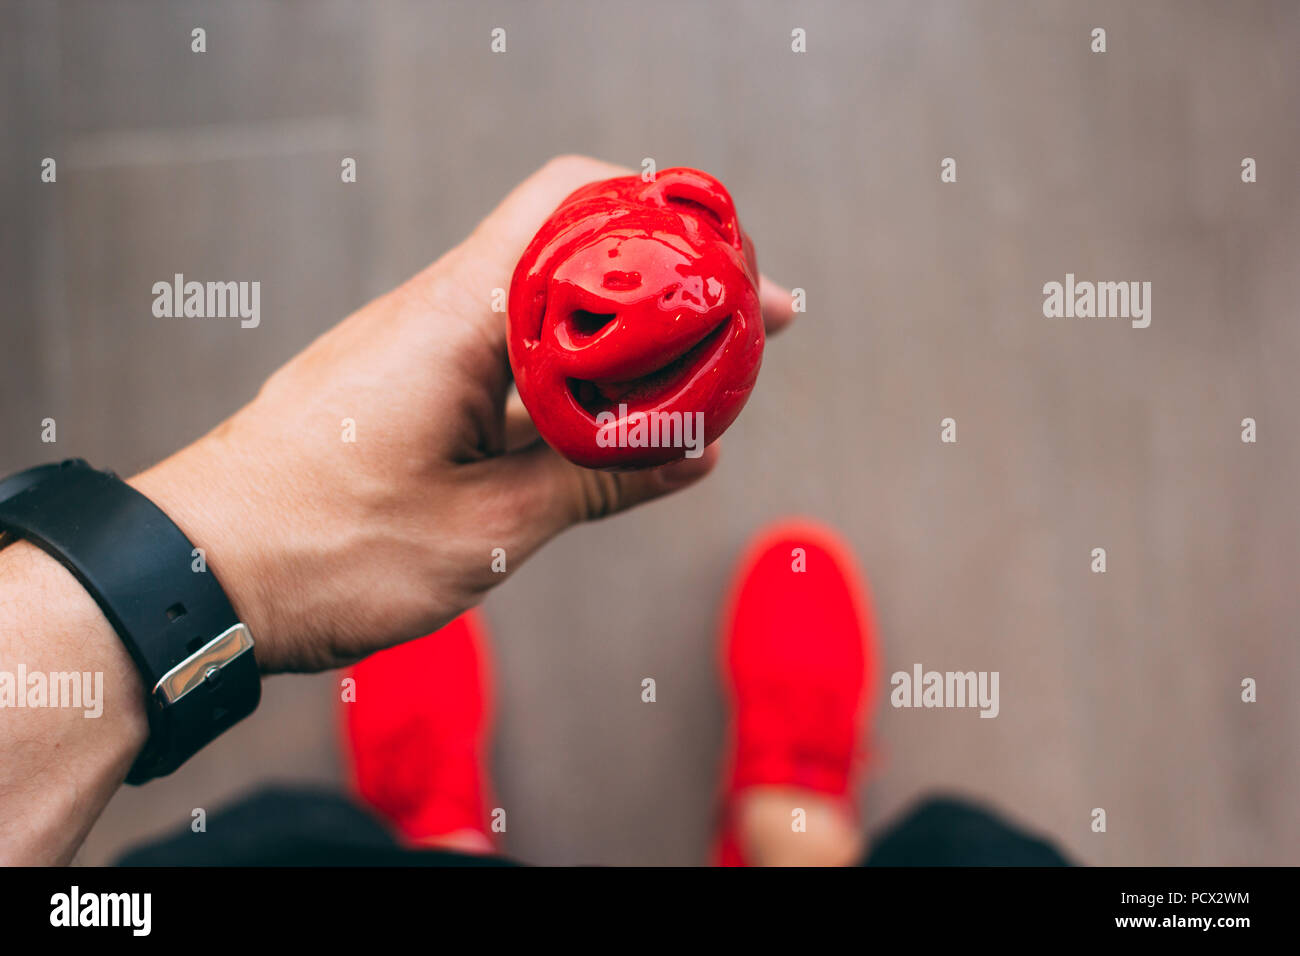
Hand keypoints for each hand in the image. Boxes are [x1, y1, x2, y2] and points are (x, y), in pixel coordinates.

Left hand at [130, 156, 794, 673]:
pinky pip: (506, 358)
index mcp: (456, 319)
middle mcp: (435, 312)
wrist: (196, 578)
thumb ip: (598, 483)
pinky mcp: (404, 386)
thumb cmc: (323, 551)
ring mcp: (416, 347)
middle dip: (666, 283)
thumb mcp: (489, 533)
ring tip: (697, 382)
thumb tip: (694, 454)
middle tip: (745, 328)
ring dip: (621, 337)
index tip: (734, 270)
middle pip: (570, 249)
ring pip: (543, 309)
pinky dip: (571, 379)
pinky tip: (612, 425)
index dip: (664, 219)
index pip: (570, 203)